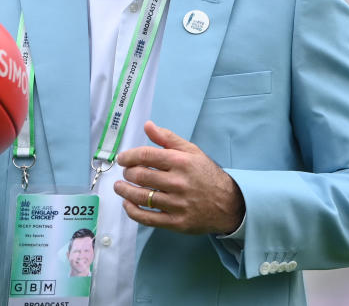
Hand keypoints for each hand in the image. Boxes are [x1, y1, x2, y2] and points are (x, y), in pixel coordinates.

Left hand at [114, 120, 244, 234]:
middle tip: (125, 173)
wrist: (228, 204)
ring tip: (120, 187)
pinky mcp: (176, 222)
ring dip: (124, 191)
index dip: (128, 156)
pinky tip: (127, 204)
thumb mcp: (192, 151)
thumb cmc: (206, 174)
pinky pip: (147, 218)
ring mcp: (176, 204)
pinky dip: (132, 211)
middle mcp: (178, 182)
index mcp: (180, 162)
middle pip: (140, 176)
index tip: (122, 159)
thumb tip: (148, 126)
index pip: (146, 156)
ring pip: (141, 197)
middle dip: (127, 173)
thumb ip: (168, 138)